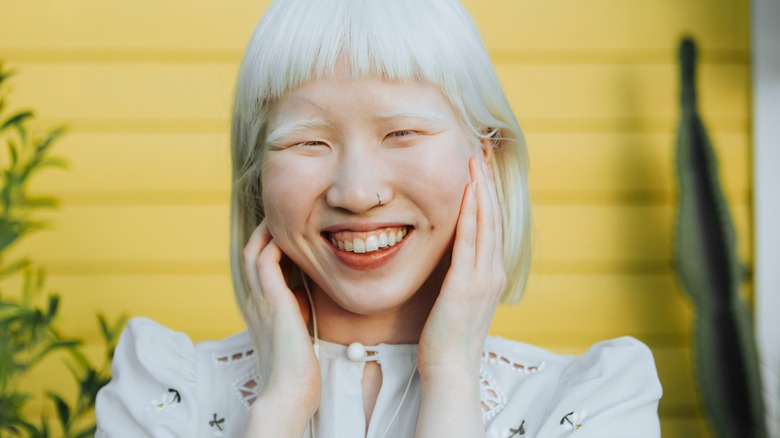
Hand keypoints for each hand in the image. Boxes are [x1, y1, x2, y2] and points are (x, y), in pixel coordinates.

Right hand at [242, 220, 319, 436]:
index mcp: (260, 311)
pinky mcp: (272, 300)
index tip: (288, 237)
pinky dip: (274, 244)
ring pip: (253, 253)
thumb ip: (297, 313)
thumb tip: (304, 297)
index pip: (259, 271)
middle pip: (250, 256)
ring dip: (266, 232)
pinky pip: (265, 261)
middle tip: (280, 218)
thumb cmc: (297, 370)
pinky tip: (290, 236)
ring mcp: (260, 301)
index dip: (270, 250)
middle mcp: (255, 302)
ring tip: (281, 217)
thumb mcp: (296, 333)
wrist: (289, 390)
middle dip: (264, 234)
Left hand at [418, 156, 505, 378]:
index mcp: (491, 275)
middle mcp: (493, 273)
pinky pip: (469, 243)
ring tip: (475, 162)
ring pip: (486, 225)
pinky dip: (471, 216)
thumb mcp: (460, 301)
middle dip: (488, 183)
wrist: (451, 369)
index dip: (488, 195)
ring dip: (481, 191)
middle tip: (482, 152)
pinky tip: (468, 194)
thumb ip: (462, 276)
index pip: (492, 226)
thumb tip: (455, 257)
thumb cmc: (449, 338)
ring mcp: (482, 279)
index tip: (482, 168)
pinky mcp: (465, 285)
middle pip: (494, 218)